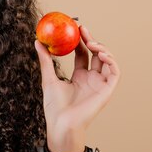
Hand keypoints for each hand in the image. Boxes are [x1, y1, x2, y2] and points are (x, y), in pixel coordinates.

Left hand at [34, 25, 120, 151]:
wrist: (61, 123)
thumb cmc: (54, 106)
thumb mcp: (48, 78)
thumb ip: (45, 60)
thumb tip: (37, 42)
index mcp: (79, 77)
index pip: (83, 54)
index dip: (80, 40)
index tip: (74, 28)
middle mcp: (91, 79)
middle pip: (95, 54)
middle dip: (91, 39)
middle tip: (82, 28)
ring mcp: (100, 84)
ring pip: (107, 60)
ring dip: (101, 48)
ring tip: (90, 42)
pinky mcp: (107, 90)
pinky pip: (114, 72)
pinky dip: (110, 60)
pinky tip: (99, 53)